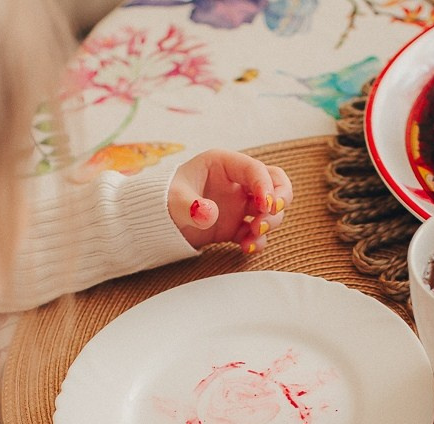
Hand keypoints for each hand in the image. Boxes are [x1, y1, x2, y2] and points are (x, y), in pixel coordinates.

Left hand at [168, 149, 293, 252]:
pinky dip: (257, 240)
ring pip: (270, 209)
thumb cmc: (162, 201)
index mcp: (224, 164)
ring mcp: (239, 205)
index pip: (256, 169)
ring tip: (253, 235)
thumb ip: (190, 206)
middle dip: (280, 200)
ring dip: (269, 223)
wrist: (153, 224)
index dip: (266, 186)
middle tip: (268, 216)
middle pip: (275, 183)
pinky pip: (256, 232)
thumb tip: (210, 214)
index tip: (266, 205)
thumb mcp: (173, 201)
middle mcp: (237, 182)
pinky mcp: (236, 226)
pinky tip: (246, 248)